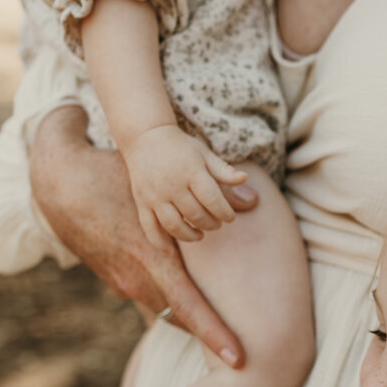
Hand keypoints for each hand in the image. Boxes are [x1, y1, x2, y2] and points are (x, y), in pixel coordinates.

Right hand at [29, 106, 257, 363]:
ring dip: (186, 308)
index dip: (216, 335)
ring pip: (165, 306)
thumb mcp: (158, 192)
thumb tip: (254, 200)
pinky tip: (174, 279)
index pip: (191, 308)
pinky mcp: (113, 282)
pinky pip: (148, 295)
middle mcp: (138, 281)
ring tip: (213, 314)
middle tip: (238, 346)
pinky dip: (164, 292)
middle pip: (182, 316)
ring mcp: (123, 285)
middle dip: (209, 329)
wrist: (58, 184)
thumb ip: (208, 200)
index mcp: (153, 262)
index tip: (240, 359)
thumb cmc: (113, 180)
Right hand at [123, 124, 247, 248]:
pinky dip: (159, 242)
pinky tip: (170, 249)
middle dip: (210, 224)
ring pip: (173, 225)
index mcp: (190, 171)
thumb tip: (245, 178)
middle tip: (217, 224)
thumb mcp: (204, 153)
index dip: (224, 212)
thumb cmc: (181, 148)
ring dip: (190, 235)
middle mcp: (171, 185)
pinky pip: (149, 227)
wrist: (145, 137)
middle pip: (195, 214)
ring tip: (200, 234)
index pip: (211, 199)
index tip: (230, 217)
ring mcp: (154, 195)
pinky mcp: (141, 202)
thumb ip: (223, 170)